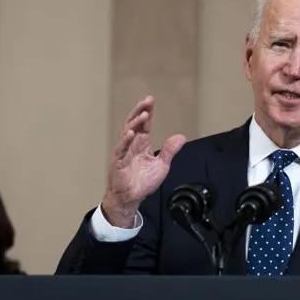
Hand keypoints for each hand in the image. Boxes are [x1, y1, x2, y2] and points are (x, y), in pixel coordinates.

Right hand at [102, 96, 185, 226]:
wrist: (131, 198)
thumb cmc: (142, 182)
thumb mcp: (162, 165)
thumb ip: (170, 150)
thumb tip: (181, 137)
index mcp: (141, 144)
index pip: (144, 124)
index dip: (147, 112)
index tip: (151, 101)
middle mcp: (131, 145)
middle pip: (134, 123)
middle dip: (140, 111)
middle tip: (147, 101)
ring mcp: (123, 152)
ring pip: (127, 133)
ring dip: (135, 123)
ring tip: (144, 114)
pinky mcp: (118, 162)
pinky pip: (121, 149)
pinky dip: (125, 141)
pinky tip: (131, 133)